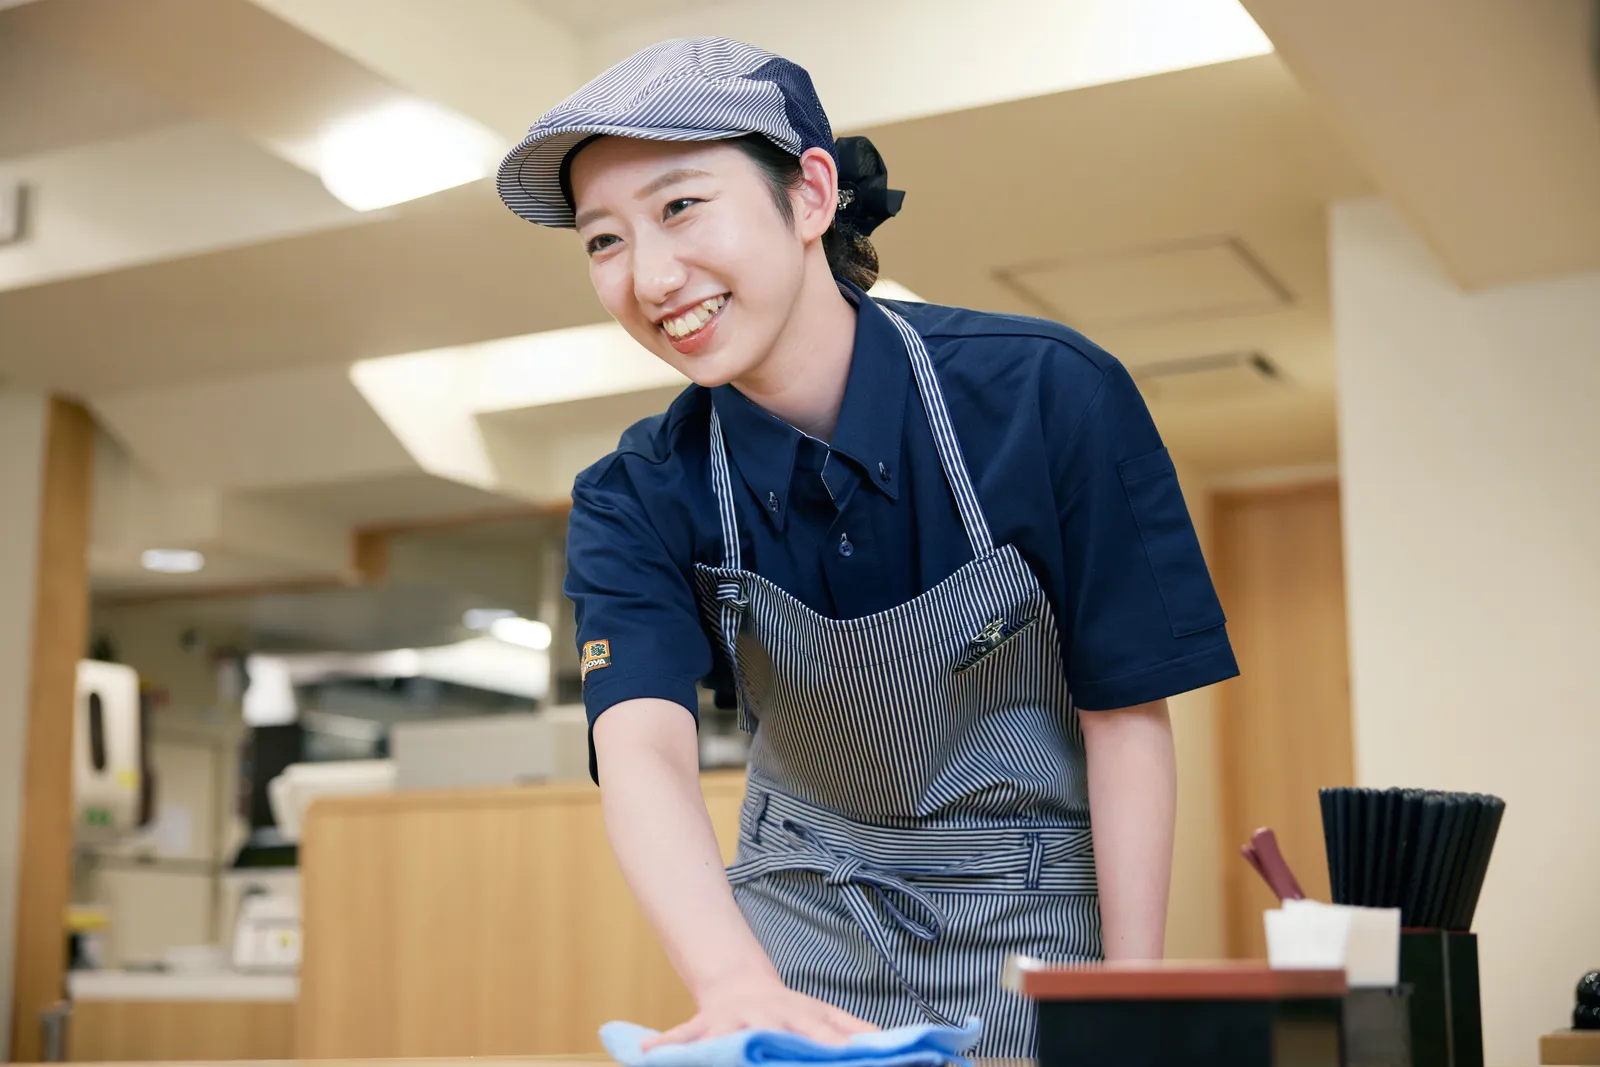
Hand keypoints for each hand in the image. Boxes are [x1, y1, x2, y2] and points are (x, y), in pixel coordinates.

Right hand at [641, 974, 877, 1049]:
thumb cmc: (785, 1009)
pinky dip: (663, 1044)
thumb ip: (852, 1027)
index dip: (835, 1048)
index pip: (821, 1036)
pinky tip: (644, 1052)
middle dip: (781, 1054)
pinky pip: (680, 1036)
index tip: (849, 1059)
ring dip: (715, 1047)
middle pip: (773, 1039)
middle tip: (783, 1058)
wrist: (737, 983)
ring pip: (724, 1037)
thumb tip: (886, 1040)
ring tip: (707, 1053)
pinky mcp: (701, 1026)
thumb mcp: (821, 1013)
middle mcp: (764, 1019)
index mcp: (796, 1017)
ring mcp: (730, 1022)